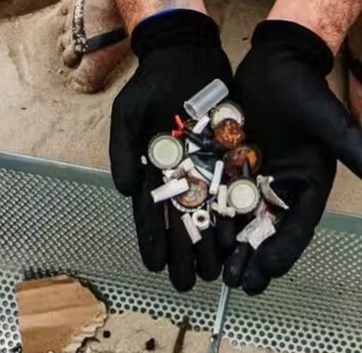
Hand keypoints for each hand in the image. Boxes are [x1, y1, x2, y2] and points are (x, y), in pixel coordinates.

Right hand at [109, 9, 233, 290]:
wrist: (185, 57)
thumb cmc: (149, 86)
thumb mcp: (127, 116)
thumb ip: (123, 153)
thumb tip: (124, 192)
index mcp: (150, 173)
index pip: (149, 215)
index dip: (151, 242)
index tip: (153, 268)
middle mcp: (177, 178)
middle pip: (181, 223)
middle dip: (183, 255)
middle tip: (189, 286)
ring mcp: (203, 170)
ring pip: (209, 215)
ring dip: (211, 246)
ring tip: (217, 274)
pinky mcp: (228, 157)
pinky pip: (232, 192)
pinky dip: (235, 216)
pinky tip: (239, 241)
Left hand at [224, 20, 361, 294]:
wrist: (274, 65)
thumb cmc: (305, 92)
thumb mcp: (330, 121)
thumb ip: (352, 147)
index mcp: (307, 184)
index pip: (298, 226)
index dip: (285, 251)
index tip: (270, 273)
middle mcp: (279, 187)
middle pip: (266, 231)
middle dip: (253, 259)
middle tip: (239, 285)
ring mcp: (252, 179)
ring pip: (240, 221)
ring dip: (230, 248)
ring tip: (219, 273)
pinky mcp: (228, 167)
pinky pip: (218, 198)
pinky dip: (210, 219)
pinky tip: (199, 239)